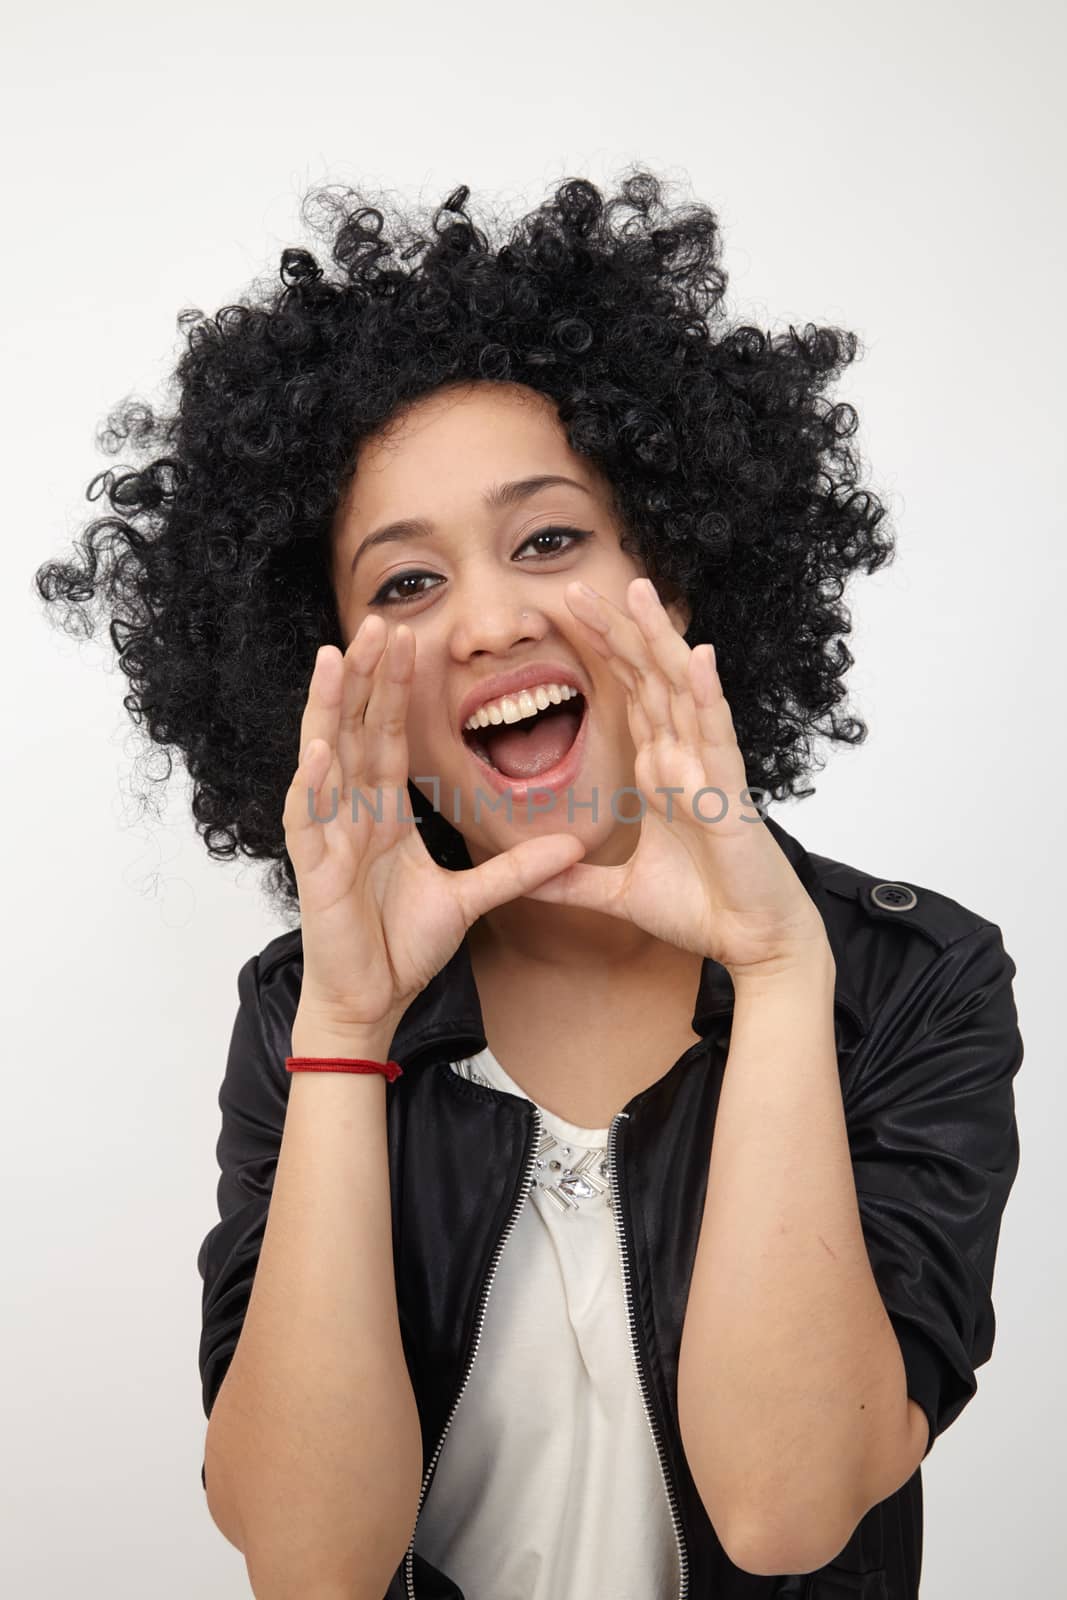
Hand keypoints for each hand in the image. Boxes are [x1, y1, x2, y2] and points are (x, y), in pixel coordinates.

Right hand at [284, 617, 586, 1026]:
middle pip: (356, 730)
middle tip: (380, 620)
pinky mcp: (314, 871)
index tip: (411, 638)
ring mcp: (327, 837)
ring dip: (327, 708)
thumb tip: (573, 846)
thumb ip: (516, 869)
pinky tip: (320, 745)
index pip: (388, 736)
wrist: (369, 1001)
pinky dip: (312, 782)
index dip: (396, 687)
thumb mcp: (470, 898)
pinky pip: (308, 818)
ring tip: (333, 657)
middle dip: (365, 676)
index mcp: (380, 812)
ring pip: (323, 758)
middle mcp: (349, 813)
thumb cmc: (400, 946)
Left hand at [522, 578, 831, 981]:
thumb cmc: (703, 911)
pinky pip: (717, 737)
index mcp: (661, 772)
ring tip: (640, 591)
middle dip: (617, 629)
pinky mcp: (730, 795)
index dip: (602, 651)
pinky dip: (707, 696)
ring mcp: (709, 771)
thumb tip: (528, 878)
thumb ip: (573, 883)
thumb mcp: (619, 895)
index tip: (567, 611)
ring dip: (661, 641)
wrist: (751, 946)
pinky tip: (698, 657)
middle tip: (576, 585)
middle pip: (649, 678)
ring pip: (682, 691)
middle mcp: (685, 759)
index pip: (629, 695)